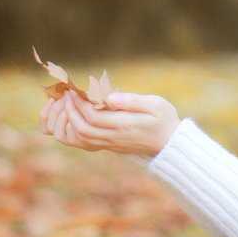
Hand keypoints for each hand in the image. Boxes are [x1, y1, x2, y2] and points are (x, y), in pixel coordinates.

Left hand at [39, 89, 179, 158]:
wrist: (170, 144)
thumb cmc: (164, 120)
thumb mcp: (156, 104)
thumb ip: (133, 101)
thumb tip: (110, 96)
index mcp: (125, 126)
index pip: (94, 117)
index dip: (80, 104)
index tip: (74, 90)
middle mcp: (116, 137)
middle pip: (84, 129)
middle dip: (71, 112)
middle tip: (67, 96)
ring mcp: (112, 144)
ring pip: (84, 137)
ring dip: (72, 121)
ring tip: (70, 104)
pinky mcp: (111, 146)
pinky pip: (88, 141)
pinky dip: (78, 128)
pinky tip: (78, 114)